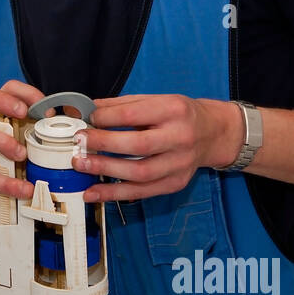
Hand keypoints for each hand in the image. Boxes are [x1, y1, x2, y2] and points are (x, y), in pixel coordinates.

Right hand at [0, 80, 50, 233]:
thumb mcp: (15, 150)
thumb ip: (31, 137)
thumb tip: (65, 125)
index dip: (21, 91)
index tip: (42, 107)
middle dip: (0, 100)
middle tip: (23, 114)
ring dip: (2, 141)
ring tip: (22, 156)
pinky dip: (8, 183)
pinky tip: (25, 189)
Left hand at [71, 94, 241, 201]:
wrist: (213, 133)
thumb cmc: (179, 115)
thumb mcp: (156, 100)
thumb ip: (122, 105)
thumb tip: (89, 109)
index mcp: (174, 110)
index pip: (135, 114)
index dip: (107, 118)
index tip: (89, 119)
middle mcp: (180, 137)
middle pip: (139, 145)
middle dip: (104, 144)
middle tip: (80, 142)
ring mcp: (180, 163)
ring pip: (140, 173)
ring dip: (106, 171)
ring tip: (82, 165)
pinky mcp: (175, 183)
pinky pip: (142, 192)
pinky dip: (114, 194)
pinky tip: (94, 193)